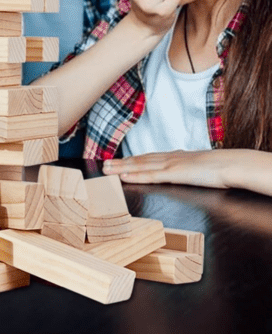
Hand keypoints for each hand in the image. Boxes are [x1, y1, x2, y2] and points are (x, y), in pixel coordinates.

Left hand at [103, 149, 235, 188]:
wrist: (230, 165)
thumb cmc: (219, 168)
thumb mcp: (199, 167)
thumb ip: (188, 168)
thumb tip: (184, 170)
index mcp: (174, 157)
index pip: (148, 158)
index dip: (132, 160)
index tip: (118, 161)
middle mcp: (168, 158)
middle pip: (139, 160)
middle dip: (120, 163)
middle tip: (103, 165)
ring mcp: (169, 165)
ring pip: (140, 166)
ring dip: (121, 168)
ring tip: (106, 169)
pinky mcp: (173, 174)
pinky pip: (150, 175)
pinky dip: (134, 175)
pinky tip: (123, 176)